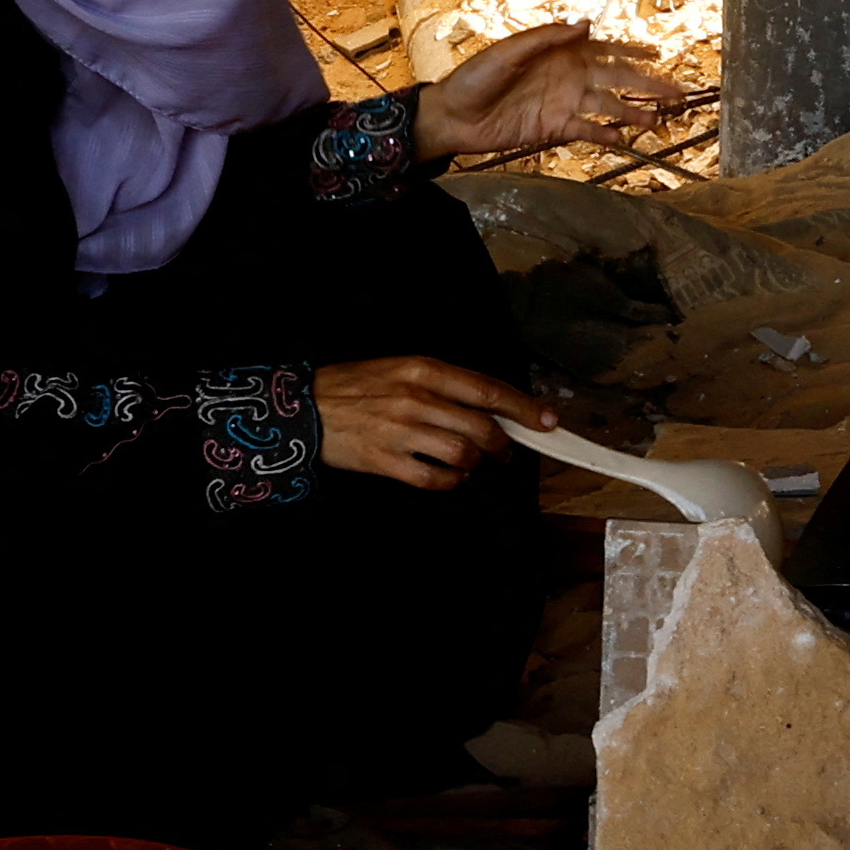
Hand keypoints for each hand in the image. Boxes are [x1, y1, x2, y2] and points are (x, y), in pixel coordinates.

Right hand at [315, 356, 549, 490]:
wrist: (304, 409)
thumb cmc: (354, 387)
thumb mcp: (398, 367)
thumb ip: (442, 384)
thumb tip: (488, 404)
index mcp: (422, 369)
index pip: (486, 390)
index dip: (522, 408)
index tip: (545, 420)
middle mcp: (415, 398)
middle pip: (481, 428)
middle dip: (502, 445)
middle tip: (503, 452)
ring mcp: (401, 432)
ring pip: (463, 455)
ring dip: (474, 464)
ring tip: (469, 463)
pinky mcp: (386, 461)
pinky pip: (435, 479)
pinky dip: (450, 481)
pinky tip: (447, 476)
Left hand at [415, 21, 684, 161]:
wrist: (453, 116)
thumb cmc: (474, 77)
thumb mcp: (508, 52)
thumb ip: (547, 39)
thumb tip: (585, 24)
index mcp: (559, 53)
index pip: (603, 48)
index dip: (630, 50)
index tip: (657, 52)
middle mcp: (567, 77)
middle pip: (614, 79)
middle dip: (644, 84)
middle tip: (674, 92)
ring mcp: (562, 103)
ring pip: (606, 106)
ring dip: (630, 112)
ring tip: (655, 121)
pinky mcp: (553, 128)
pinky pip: (586, 131)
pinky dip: (604, 135)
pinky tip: (622, 139)